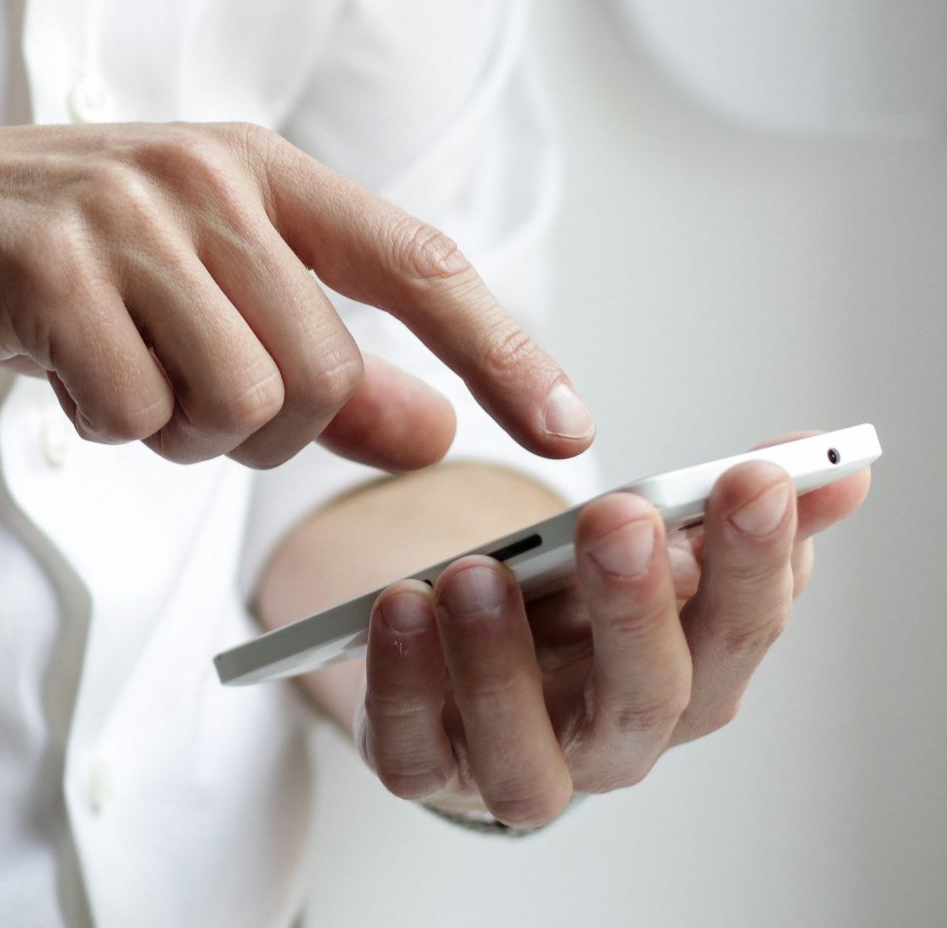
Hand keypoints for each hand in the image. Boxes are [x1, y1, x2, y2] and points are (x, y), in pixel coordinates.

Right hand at [0, 123, 594, 468]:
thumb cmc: (22, 266)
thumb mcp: (181, 296)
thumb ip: (313, 359)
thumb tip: (432, 429)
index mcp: (250, 167)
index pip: (416, 263)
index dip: (502, 351)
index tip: (567, 430)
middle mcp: (201, 175)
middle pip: (320, 373)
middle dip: (256, 430)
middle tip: (169, 399)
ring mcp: (123, 214)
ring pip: (237, 402)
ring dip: (172, 431)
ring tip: (106, 375)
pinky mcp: (46, 267)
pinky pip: (134, 413)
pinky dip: (100, 427)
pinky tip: (51, 372)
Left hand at [354, 434, 872, 826]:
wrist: (465, 666)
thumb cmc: (570, 611)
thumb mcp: (647, 551)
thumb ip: (726, 510)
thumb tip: (833, 463)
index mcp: (689, 680)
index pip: (742, 631)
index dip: (755, 561)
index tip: (753, 477)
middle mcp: (613, 742)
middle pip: (646, 699)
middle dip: (637, 607)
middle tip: (620, 518)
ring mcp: (516, 767)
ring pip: (525, 755)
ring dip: (500, 663)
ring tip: (476, 572)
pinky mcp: (425, 770)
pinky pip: (411, 752)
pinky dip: (402, 685)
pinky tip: (398, 606)